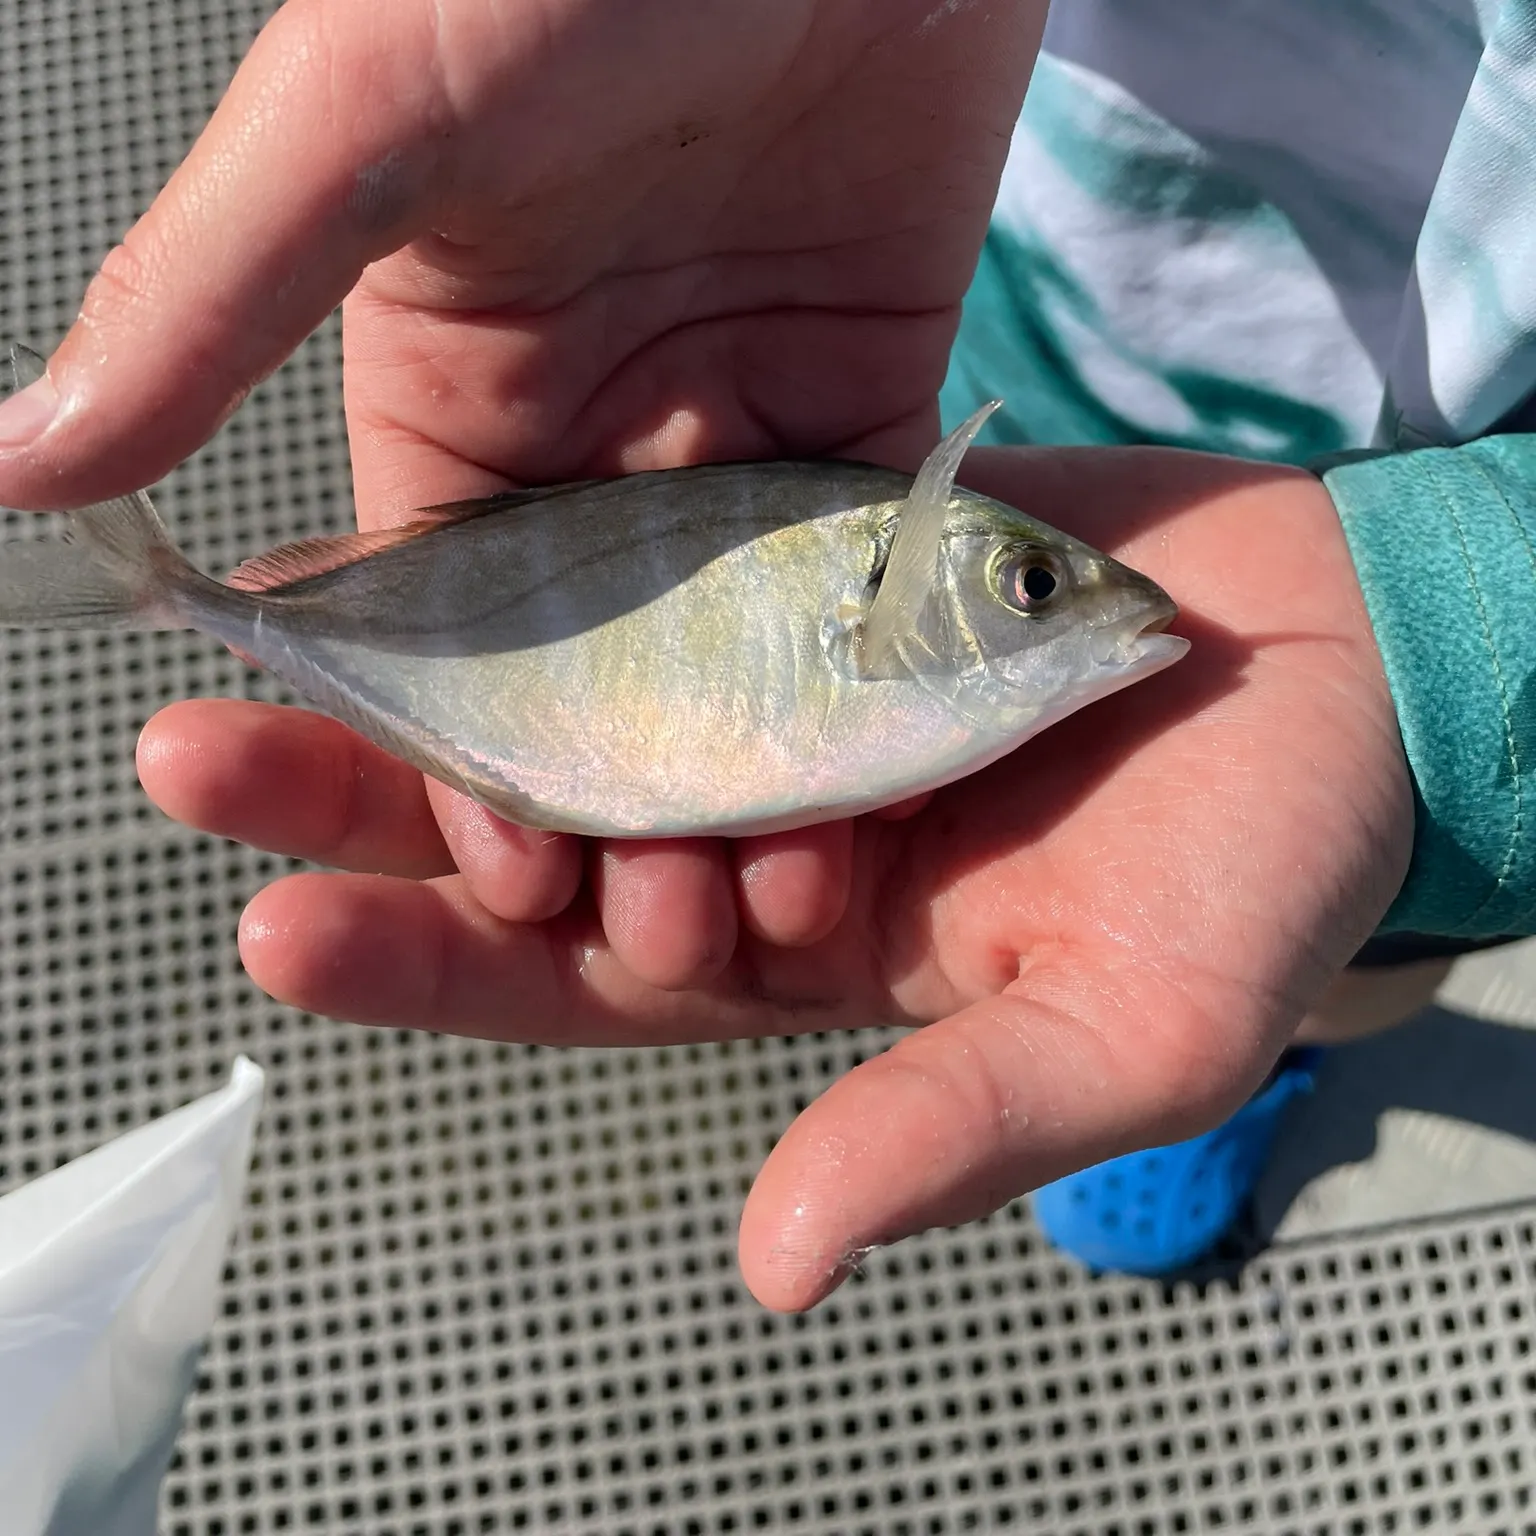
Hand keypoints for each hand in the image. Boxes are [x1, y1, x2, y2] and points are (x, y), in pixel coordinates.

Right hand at [0, 0, 1047, 984]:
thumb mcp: (368, 116)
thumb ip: (215, 296)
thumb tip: (23, 460)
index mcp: (448, 404)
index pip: (446, 641)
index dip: (475, 772)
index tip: (516, 880)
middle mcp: (591, 444)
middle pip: (609, 682)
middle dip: (627, 812)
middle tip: (663, 930)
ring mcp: (737, 434)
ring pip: (745, 658)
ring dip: (760, 780)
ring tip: (782, 895)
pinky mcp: (867, 406)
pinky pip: (870, 579)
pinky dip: (878, 680)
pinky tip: (890, 781)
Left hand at [135, 446, 1414, 1309]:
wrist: (1337, 676)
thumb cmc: (1261, 872)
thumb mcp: (1131, 1034)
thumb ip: (950, 1132)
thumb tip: (779, 1264)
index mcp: (796, 957)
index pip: (570, 982)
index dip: (428, 963)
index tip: (283, 925)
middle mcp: (753, 822)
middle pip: (524, 830)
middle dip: (365, 803)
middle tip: (201, 756)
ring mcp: (769, 686)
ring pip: (564, 689)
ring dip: (421, 665)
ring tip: (268, 623)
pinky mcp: (807, 563)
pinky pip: (652, 559)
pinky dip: (552, 546)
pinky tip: (437, 518)